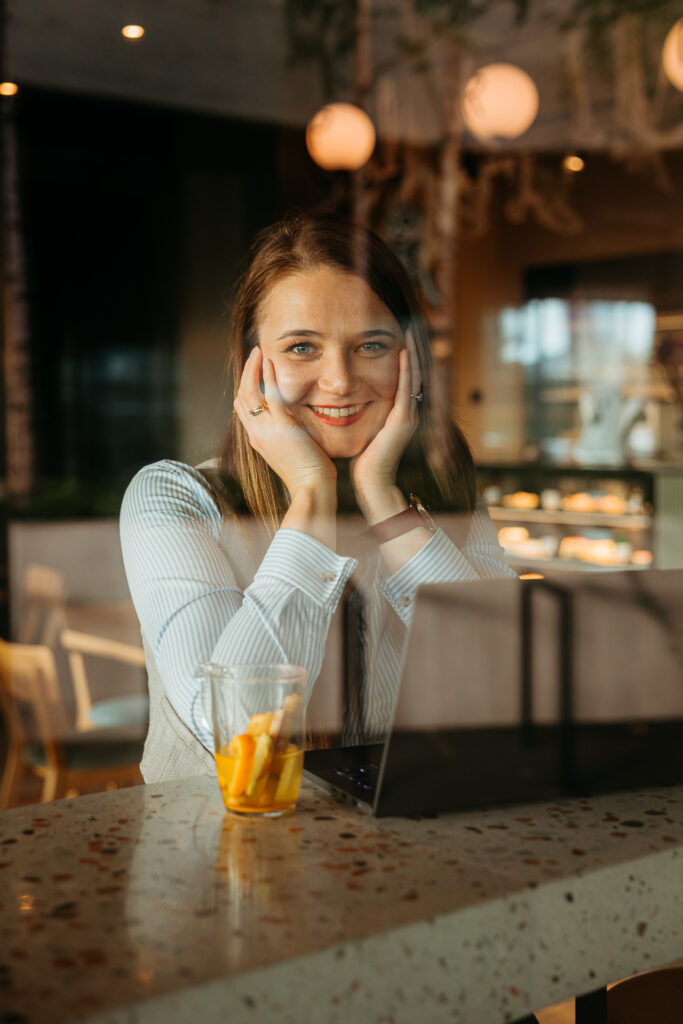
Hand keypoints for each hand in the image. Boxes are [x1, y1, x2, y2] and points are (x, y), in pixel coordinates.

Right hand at [234, 348, 336, 497]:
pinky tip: (270, 363)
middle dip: (245, 374)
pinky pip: (270, 397)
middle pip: (241, 397)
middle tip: (254, 355)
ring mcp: (266, 431)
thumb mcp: (291, 451)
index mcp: (258, 440)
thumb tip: (293, 421)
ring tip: (258, 352)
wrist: (312, 489)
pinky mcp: (282, 428)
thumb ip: (286, 434)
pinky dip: (267, 377)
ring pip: (248, 393)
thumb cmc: (309, 474)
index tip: (254, 371)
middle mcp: (256, 434)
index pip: (243, 409)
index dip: (246, 387)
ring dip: (252, 370)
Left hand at [351, 328, 420, 511]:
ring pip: (413, 377)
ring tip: (410, 331)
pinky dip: (407, 370)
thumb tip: (341, 398)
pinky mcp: (403, 420)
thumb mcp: (361, 429)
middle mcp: (406, 411)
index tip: (396, 335)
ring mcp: (408, 415)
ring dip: (413, 353)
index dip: (402, 357)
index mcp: (396, 412)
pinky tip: (404, 352)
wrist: (372, 484)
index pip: (401, 377)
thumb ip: (358, 412)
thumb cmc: (362, 461)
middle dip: (412, 349)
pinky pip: (407, 389)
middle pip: (412, 372)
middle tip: (408, 324)